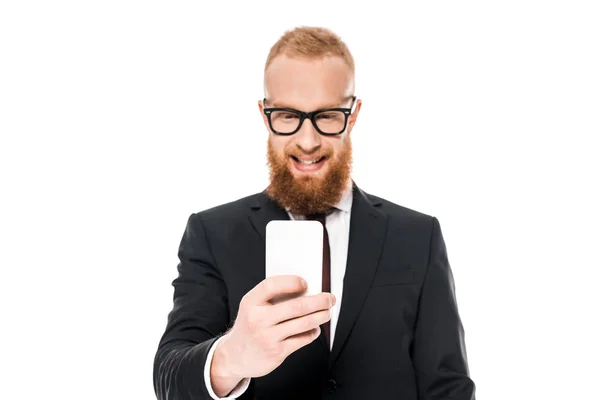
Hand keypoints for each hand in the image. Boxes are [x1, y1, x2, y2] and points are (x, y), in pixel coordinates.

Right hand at [213, 275, 334, 379]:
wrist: (234, 356)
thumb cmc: (249, 326)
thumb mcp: (251, 307)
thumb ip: (271, 297)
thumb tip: (305, 290)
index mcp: (250, 302)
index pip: (272, 285)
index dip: (291, 282)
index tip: (305, 283)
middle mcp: (258, 319)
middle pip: (296, 306)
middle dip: (319, 301)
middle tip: (329, 298)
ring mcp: (267, 337)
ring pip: (303, 323)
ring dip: (321, 316)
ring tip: (327, 312)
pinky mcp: (276, 353)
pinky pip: (302, 339)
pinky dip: (313, 332)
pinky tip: (315, 328)